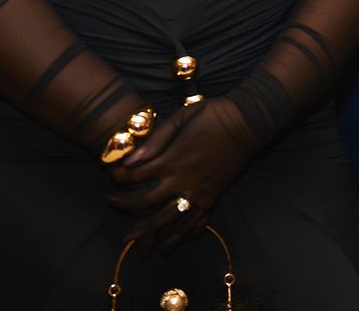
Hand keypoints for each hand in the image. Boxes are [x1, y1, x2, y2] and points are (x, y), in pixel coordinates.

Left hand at [106, 97, 255, 246]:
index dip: (120, 176)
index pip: (136, 175)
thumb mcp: (181, 117)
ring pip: (166, 219)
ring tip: (131, 238)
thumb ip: (157, 139)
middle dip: (125, 205)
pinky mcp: (211, 198)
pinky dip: (179, 236)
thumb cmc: (212, 115)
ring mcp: (197, 192)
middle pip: (146, 202)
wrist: (247, 124)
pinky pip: (192, 223)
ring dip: (146, 230)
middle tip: (111, 203)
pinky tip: (167, 243)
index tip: (111, 174)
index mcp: (172, 159)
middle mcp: (182, 180)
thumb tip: (132, 159)